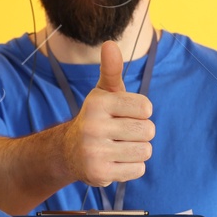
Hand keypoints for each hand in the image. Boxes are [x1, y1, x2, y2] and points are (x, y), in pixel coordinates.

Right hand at [61, 42, 154, 187]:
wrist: (69, 152)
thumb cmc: (97, 118)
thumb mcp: (103, 93)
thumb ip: (112, 69)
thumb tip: (110, 44)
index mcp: (98, 103)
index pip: (145, 107)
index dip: (141, 112)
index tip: (125, 115)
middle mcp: (93, 126)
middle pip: (147, 130)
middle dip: (140, 133)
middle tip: (122, 134)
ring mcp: (95, 151)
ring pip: (145, 151)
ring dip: (137, 150)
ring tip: (119, 147)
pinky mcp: (99, 173)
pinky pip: (138, 169)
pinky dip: (132, 167)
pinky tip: (116, 161)